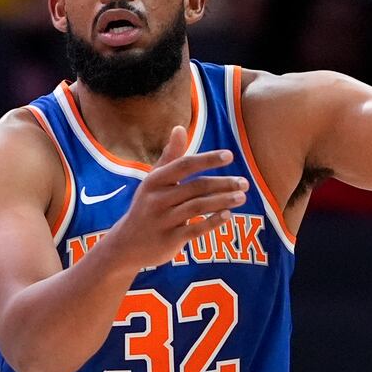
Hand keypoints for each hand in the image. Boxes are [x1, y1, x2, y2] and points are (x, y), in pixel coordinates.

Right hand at [107, 126, 247, 269]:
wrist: (127, 244)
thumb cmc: (147, 206)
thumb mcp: (154, 180)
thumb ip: (170, 156)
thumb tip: (179, 127)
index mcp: (154, 181)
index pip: (185, 165)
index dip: (208, 159)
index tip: (230, 156)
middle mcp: (157, 199)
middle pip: (196, 187)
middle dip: (223, 184)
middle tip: (245, 183)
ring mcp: (163, 220)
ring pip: (198, 207)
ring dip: (223, 201)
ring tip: (241, 197)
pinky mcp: (169, 240)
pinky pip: (195, 230)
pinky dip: (213, 222)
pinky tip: (228, 215)